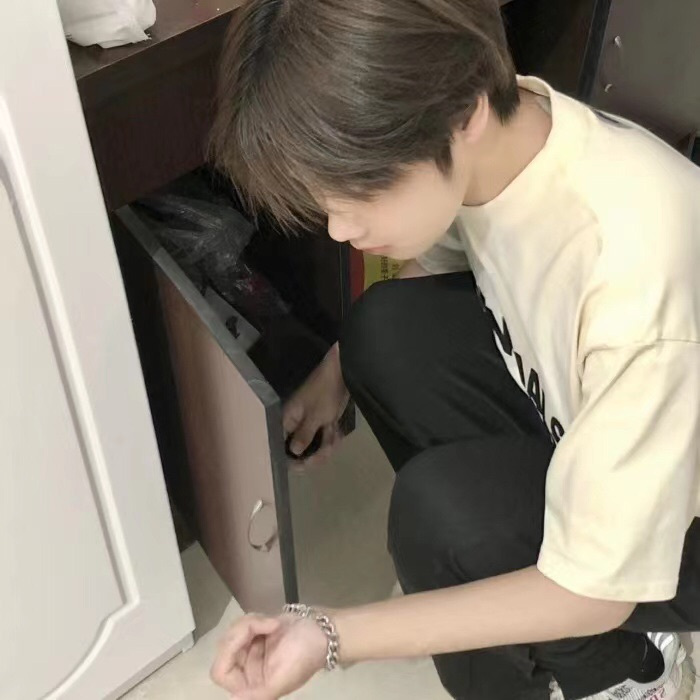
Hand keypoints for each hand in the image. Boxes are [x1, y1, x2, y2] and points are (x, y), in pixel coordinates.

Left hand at [211, 613, 327, 699]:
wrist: (323, 631)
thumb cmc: (305, 656)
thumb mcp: (282, 680)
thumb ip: (258, 695)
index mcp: (251, 685)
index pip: (220, 671)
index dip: (227, 654)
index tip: (246, 637)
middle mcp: (247, 669)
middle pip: (224, 648)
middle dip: (243, 631)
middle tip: (266, 624)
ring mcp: (251, 649)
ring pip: (233, 632)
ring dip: (252, 623)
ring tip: (273, 622)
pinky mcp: (257, 632)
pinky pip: (244, 622)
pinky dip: (257, 618)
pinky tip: (274, 621)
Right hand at [283, 343, 349, 465]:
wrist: (342, 374)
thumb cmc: (324, 392)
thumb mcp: (315, 416)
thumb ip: (304, 436)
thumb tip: (293, 452)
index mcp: (289, 421)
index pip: (282, 445)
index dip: (290, 458)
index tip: (301, 466)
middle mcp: (297, 424)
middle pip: (300, 450)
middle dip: (314, 454)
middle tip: (325, 454)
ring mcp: (311, 424)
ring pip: (316, 445)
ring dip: (327, 447)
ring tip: (334, 438)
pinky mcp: (323, 422)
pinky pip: (326, 438)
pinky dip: (333, 438)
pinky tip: (338, 434)